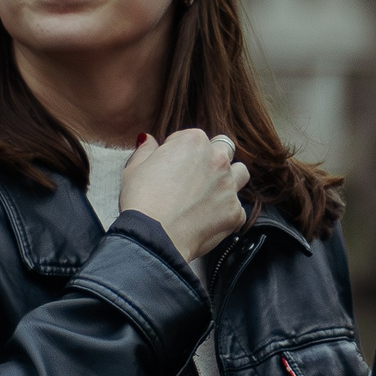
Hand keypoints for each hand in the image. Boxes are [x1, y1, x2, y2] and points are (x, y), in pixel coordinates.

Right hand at [119, 128, 249, 259]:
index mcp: (193, 142)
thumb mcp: (135, 168)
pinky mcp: (235, 212)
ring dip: (229, 179)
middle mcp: (217, 159)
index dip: (180, 152)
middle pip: (223, 150)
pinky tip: (208, 220)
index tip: (171, 167)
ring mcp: (229, 186)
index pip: (192, 138)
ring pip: (240, 174)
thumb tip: (149, 141)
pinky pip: (237, 208)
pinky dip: (226, 213)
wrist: (154, 237)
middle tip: (194, 178)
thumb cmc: (143, 202)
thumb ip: (146, 150)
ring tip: (209, 194)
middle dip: (211, 160)